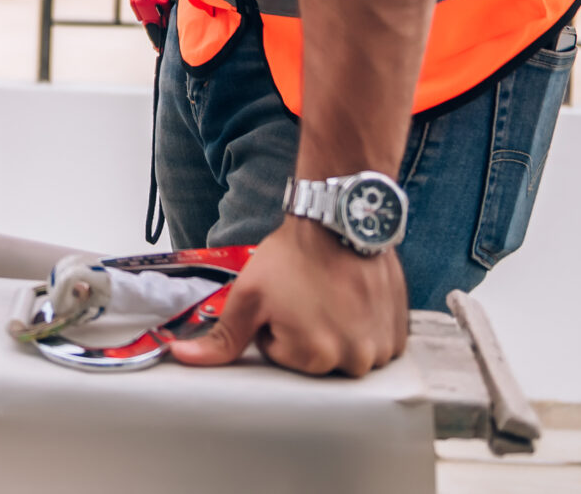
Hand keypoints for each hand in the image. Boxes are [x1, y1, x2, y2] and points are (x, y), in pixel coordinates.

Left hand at [168, 216, 408, 376]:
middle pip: (316, 359)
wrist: (339, 220)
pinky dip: (364, 326)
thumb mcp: (248, 295)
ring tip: (331, 295)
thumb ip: (220, 337)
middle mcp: (354, 361)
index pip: (282, 356)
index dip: (276, 326)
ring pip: (346, 351)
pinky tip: (353, 298)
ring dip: (337, 330)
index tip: (284, 300)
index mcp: (314, 358)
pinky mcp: (400, 334)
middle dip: (306, 332)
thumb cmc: (293, 257)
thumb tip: (181, 357)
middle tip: (306, 296)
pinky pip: (375, 343)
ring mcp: (382, 348)